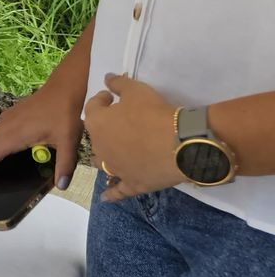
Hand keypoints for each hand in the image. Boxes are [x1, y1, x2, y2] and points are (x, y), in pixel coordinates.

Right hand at [0, 74, 84, 190]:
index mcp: (14, 134)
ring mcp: (6, 118)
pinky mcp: (11, 114)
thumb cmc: (65, 113)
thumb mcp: (69, 142)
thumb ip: (64, 165)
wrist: (65, 87)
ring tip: (4, 169)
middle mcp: (5, 126)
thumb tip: (62, 186)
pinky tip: (16, 151)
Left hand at [85, 73, 180, 201]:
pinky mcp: (133, 184)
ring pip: (103, 162)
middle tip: (120, 122)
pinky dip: (112, 194)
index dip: (102, 101)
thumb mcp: (137, 90)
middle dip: (105, 128)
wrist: (182, 143)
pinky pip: (118, 191)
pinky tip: (105, 198)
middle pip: (97, 136)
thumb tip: (107, 78)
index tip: (112, 97)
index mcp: (97, 123)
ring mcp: (116, 169)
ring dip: (106, 156)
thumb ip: (118, 83)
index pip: (93, 108)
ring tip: (115, 151)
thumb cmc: (155, 113)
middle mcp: (100, 148)